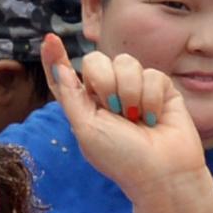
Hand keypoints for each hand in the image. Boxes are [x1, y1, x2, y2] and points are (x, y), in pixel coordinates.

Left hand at [45, 40, 210, 196]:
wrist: (163, 172)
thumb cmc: (122, 158)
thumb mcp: (86, 129)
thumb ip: (70, 96)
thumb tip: (58, 67)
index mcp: (85, 104)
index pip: (65, 76)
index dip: (56, 57)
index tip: (50, 40)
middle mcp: (108, 92)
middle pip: (96, 60)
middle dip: (104, 81)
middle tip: (114, 109)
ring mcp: (135, 88)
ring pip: (125, 62)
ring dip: (130, 92)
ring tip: (137, 119)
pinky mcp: (160, 88)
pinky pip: (151, 74)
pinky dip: (151, 99)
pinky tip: (155, 118)